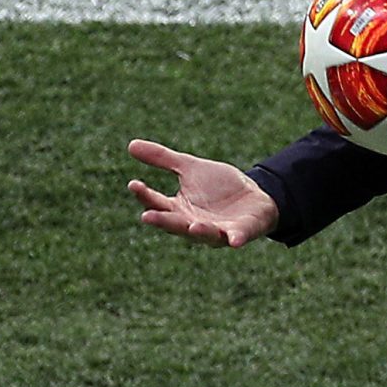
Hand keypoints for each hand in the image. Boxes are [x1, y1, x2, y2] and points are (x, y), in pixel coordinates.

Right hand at [126, 139, 278, 247]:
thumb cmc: (219, 186)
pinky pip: (237, 237)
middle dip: (163, 221)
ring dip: (198, 232)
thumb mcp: (191, 168)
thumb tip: (130, 144)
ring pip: (205, 234)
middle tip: (147, 216)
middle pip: (175, 224)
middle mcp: (193, 224)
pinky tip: (234, 241)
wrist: (255, 195)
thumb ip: (163, 159)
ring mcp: (218, 231)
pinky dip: (235, 239)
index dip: (145, 195)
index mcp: (179, 210)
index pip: (157, 204)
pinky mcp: (240, 232)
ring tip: (192, 226)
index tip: (134, 184)